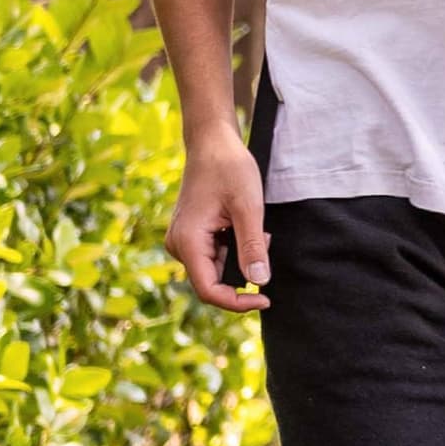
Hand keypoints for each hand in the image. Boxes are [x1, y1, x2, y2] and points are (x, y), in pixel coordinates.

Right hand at [167, 123, 269, 314]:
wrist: (213, 143)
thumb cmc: (229, 169)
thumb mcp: (249, 208)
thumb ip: (253, 246)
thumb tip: (259, 282)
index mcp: (187, 242)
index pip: (209, 290)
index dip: (237, 302)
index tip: (266, 298)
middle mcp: (179, 246)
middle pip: (213, 282)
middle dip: (244, 272)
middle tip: (266, 241)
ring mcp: (183, 241)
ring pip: (217, 267)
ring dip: (242, 257)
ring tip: (258, 228)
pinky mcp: (192, 235)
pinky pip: (215, 254)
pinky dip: (236, 247)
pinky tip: (247, 225)